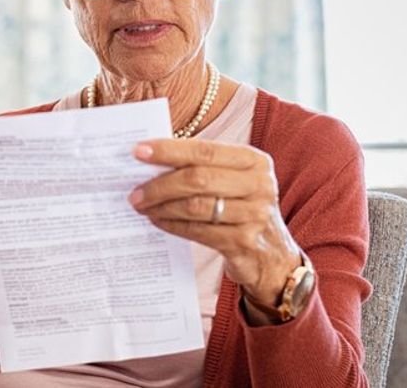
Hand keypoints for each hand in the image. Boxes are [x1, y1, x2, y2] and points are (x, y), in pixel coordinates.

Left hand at [128, 139, 301, 310]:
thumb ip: (203, 167)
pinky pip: (197, 230)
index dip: (169, 150)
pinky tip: (158, 220)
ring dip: (161, 206)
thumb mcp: (235, 181)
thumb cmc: (242, 209)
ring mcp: (254, 215)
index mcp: (254, 161)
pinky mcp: (243, 242)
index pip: (205, 151)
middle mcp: (259, 185)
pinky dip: (172, 225)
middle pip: (198, 178)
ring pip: (195, 206)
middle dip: (160, 184)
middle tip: (133, 191)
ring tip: (141, 206)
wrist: (272, 257)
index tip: (138, 152)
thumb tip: (151, 159)